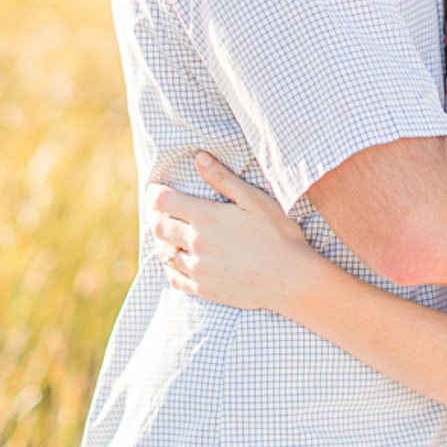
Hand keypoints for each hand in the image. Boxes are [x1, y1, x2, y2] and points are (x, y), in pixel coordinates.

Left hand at [147, 154, 317, 311]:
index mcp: (207, 217)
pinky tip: (175, 263)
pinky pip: (175, 278)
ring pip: (165, 253)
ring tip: (166, 236)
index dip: (156, 193)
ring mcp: (199, 269)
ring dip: (162, 242)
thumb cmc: (278, 235)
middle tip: (157, 211)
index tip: (155, 190)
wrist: (291, 278)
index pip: (165, 202)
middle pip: (160, 228)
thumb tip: (199, 158)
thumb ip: (223, 179)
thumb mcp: (254, 200)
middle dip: (155, 216)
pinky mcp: (204, 289)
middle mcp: (197, 243)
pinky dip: (170, 267)